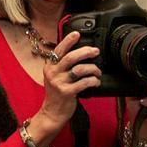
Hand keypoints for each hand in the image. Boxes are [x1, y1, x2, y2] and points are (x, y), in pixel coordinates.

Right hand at [27, 31, 101, 146]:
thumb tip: (79, 54)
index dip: (68, 41)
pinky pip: (84, 83)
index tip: (77, 34)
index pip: (58, 50)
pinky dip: (93, 81)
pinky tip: (96, 81)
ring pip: (79, 69)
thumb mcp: (55, 77)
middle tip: (95, 51)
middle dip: (85, 52)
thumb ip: (62, 66)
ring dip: (92, 69)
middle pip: (70, 57)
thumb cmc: (57, 94)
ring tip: (97, 71)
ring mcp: (59, 83)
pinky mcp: (67, 92)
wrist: (52, 113)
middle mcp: (53, 73)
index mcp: (49, 67)